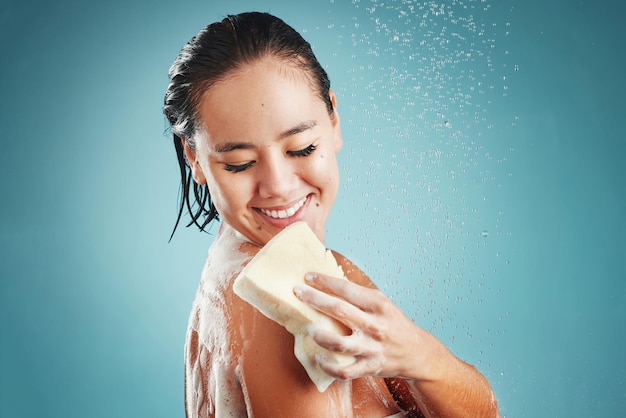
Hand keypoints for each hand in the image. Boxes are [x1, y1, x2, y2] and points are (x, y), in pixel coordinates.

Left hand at [293, 272, 432, 380]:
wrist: (416, 352)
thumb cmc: (392, 323)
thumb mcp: (381, 303)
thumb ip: (358, 296)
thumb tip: (326, 284)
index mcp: (378, 305)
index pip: (347, 289)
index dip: (325, 282)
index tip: (308, 277)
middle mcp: (375, 325)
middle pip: (339, 311)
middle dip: (315, 300)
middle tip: (297, 292)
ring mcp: (371, 348)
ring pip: (340, 343)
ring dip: (320, 336)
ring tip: (308, 329)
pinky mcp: (369, 367)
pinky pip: (345, 371)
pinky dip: (329, 366)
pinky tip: (318, 358)